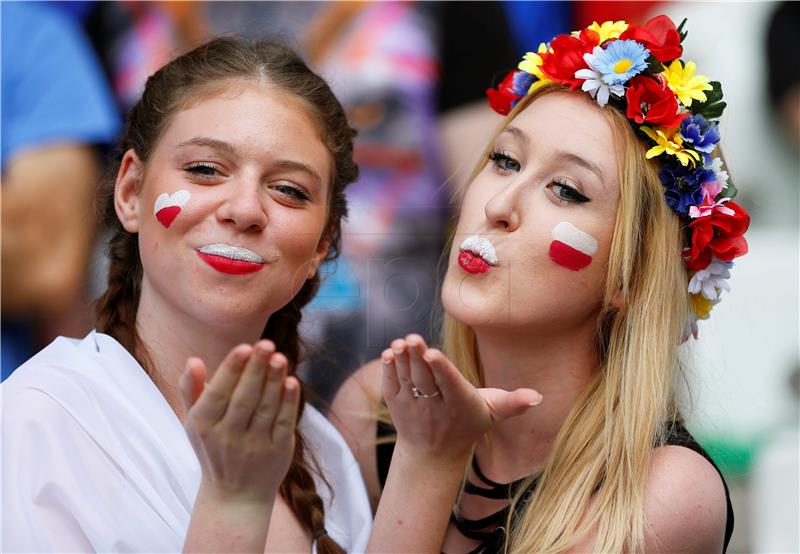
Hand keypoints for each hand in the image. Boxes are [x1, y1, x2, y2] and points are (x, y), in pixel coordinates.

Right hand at [180, 340, 299, 504]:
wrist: (234, 496)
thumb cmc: (213, 447)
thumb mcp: (194, 422)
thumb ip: (191, 389)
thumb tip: (192, 360)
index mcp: (204, 426)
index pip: (218, 394)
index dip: (232, 370)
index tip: (244, 347)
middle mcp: (227, 437)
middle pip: (244, 398)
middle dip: (256, 369)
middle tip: (267, 343)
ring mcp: (254, 446)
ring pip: (266, 408)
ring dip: (274, 381)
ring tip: (280, 357)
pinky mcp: (277, 452)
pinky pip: (283, 423)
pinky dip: (289, 403)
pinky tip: (292, 382)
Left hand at [382, 334, 541, 465]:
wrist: (433, 454)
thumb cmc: (468, 423)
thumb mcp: (492, 414)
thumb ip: (513, 403)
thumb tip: (538, 397)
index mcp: (459, 403)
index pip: (449, 384)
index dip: (441, 369)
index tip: (433, 353)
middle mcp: (434, 406)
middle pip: (425, 379)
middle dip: (418, 358)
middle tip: (412, 338)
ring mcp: (412, 405)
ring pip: (407, 379)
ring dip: (402, 360)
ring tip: (401, 342)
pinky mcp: (396, 404)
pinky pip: (392, 383)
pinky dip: (389, 369)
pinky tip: (390, 353)